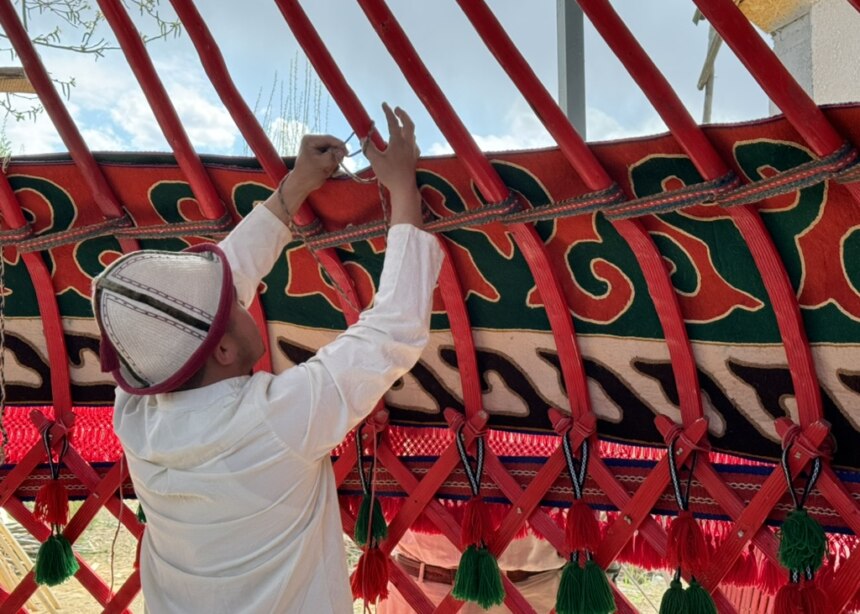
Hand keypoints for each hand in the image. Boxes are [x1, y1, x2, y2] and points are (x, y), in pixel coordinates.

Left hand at [284, 134, 346, 200]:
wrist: (301, 184)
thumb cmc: (309, 175)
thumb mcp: (323, 164)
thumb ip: (334, 156)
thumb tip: (342, 151)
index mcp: (310, 140)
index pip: (329, 139)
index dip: (340, 145)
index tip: (347, 153)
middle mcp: (312, 141)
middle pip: (331, 145)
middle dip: (335, 155)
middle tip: (336, 165)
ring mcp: (316, 148)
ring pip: (332, 151)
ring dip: (333, 161)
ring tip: (328, 170)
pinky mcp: (319, 154)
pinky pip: (330, 156)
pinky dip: (331, 163)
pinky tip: (327, 170)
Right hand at [364, 104, 422, 226]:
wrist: (404, 187)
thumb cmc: (389, 174)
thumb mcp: (375, 161)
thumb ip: (368, 148)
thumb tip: (363, 138)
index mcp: (398, 142)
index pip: (393, 122)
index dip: (388, 112)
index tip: (384, 104)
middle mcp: (407, 143)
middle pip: (408, 124)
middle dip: (402, 114)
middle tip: (396, 109)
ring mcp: (412, 150)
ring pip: (412, 133)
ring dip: (407, 125)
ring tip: (400, 123)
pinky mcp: (414, 158)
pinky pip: (414, 143)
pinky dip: (410, 137)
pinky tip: (407, 141)